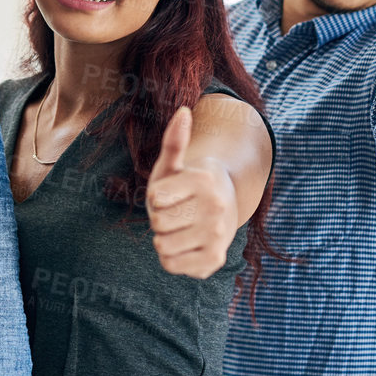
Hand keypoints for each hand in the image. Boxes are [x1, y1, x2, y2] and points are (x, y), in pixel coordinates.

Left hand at [147, 105, 239, 279]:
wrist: (221, 212)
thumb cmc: (186, 186)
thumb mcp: (174, 165)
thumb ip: (174, 140)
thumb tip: (184, 111)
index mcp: (204, 181)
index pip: (154, 197)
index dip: (155, 196)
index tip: (170, 193)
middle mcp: (217, 209)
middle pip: (157, 222)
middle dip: (159, 217)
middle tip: (176, 212)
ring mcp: (218, 237)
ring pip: (161, 245)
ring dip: (163, 238)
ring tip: (180, 228)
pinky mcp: (214, 261)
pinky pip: (170, 265)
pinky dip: (170, 258)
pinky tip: (184, 245)